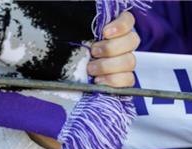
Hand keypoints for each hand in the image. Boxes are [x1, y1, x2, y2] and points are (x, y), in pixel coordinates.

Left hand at [29, 11, 140, 148]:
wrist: (59, 85)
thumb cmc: (62, 58)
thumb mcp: (68, 40)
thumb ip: (81, 29)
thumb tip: (80, 21)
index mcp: (110, 30)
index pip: (127, 20)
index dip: (121, 25)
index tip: (105, 32)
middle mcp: (119, 45)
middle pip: (132, 41)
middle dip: (111, 48)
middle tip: (93, 52)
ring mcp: (122, 63)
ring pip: (130, 61)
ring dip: (109, 66)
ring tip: (91, 69)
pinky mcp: (122, 81)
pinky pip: (128, 80)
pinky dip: (114, 81)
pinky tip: (100, 82)